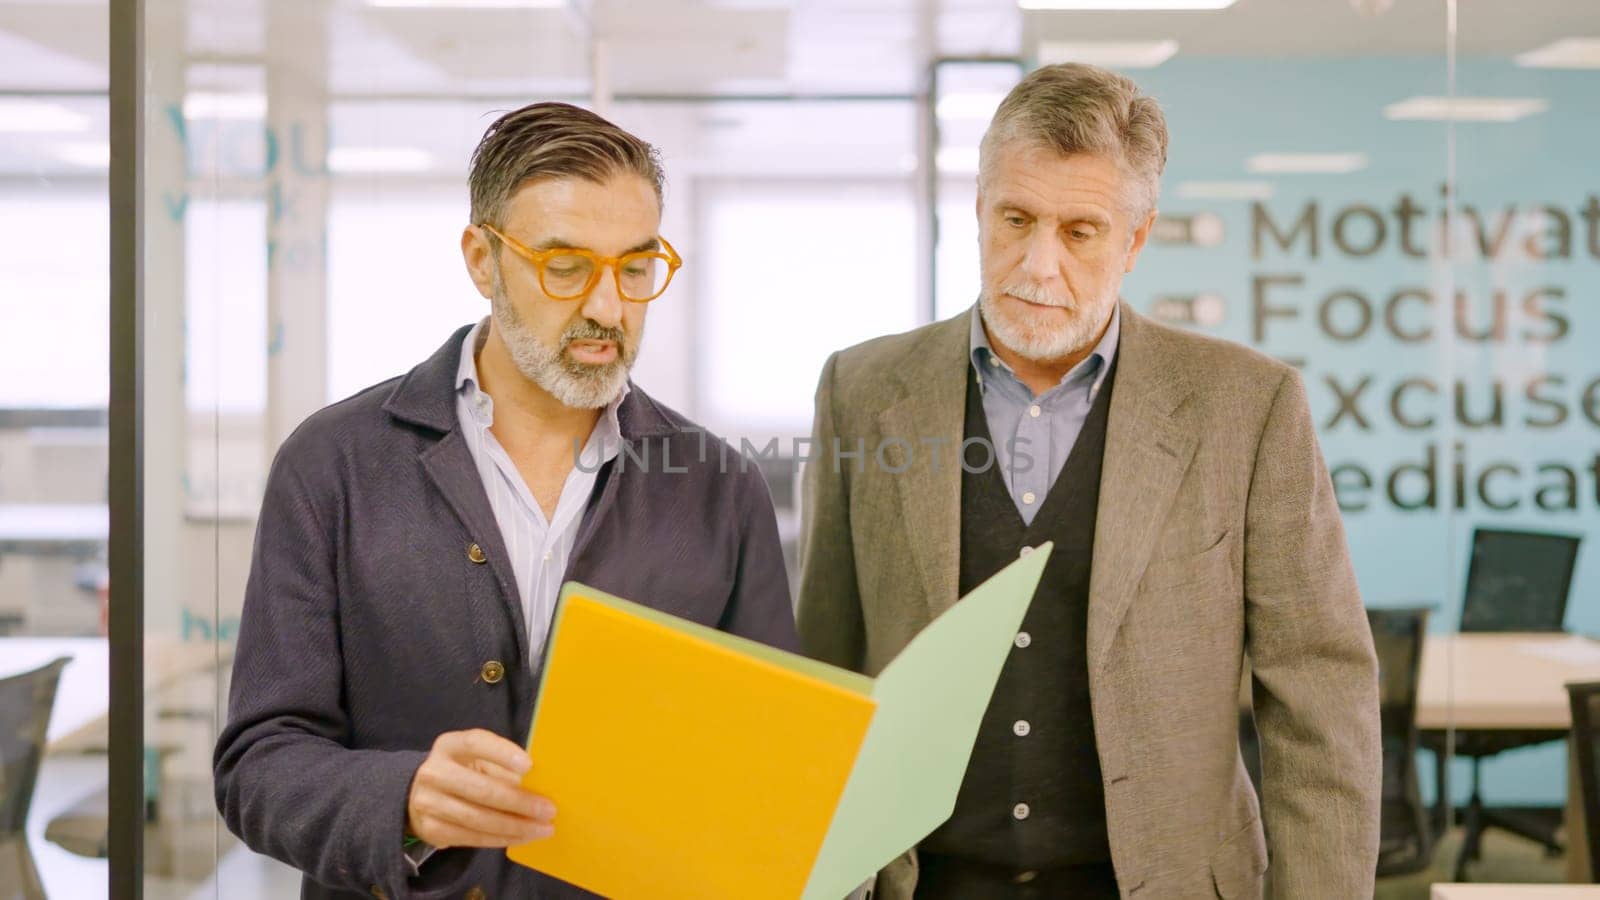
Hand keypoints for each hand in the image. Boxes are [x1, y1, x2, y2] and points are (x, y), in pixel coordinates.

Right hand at [406, 729, 555, 848]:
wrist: (422, 796)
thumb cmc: (464, 772)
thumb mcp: (478, 760)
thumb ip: (504, 767)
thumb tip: (541, 783)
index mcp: (449, 746)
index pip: (476, 743)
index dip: (502, 753)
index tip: (530, 765)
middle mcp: (434, 772)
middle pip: (481, 788)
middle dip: (520, 802)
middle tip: (548, 810)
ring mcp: (428, 803)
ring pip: (478, 818)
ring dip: (516, 826)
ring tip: (543, 828)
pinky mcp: (431, 829)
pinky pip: (472, 838)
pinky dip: (502, 838)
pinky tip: (523, 837)